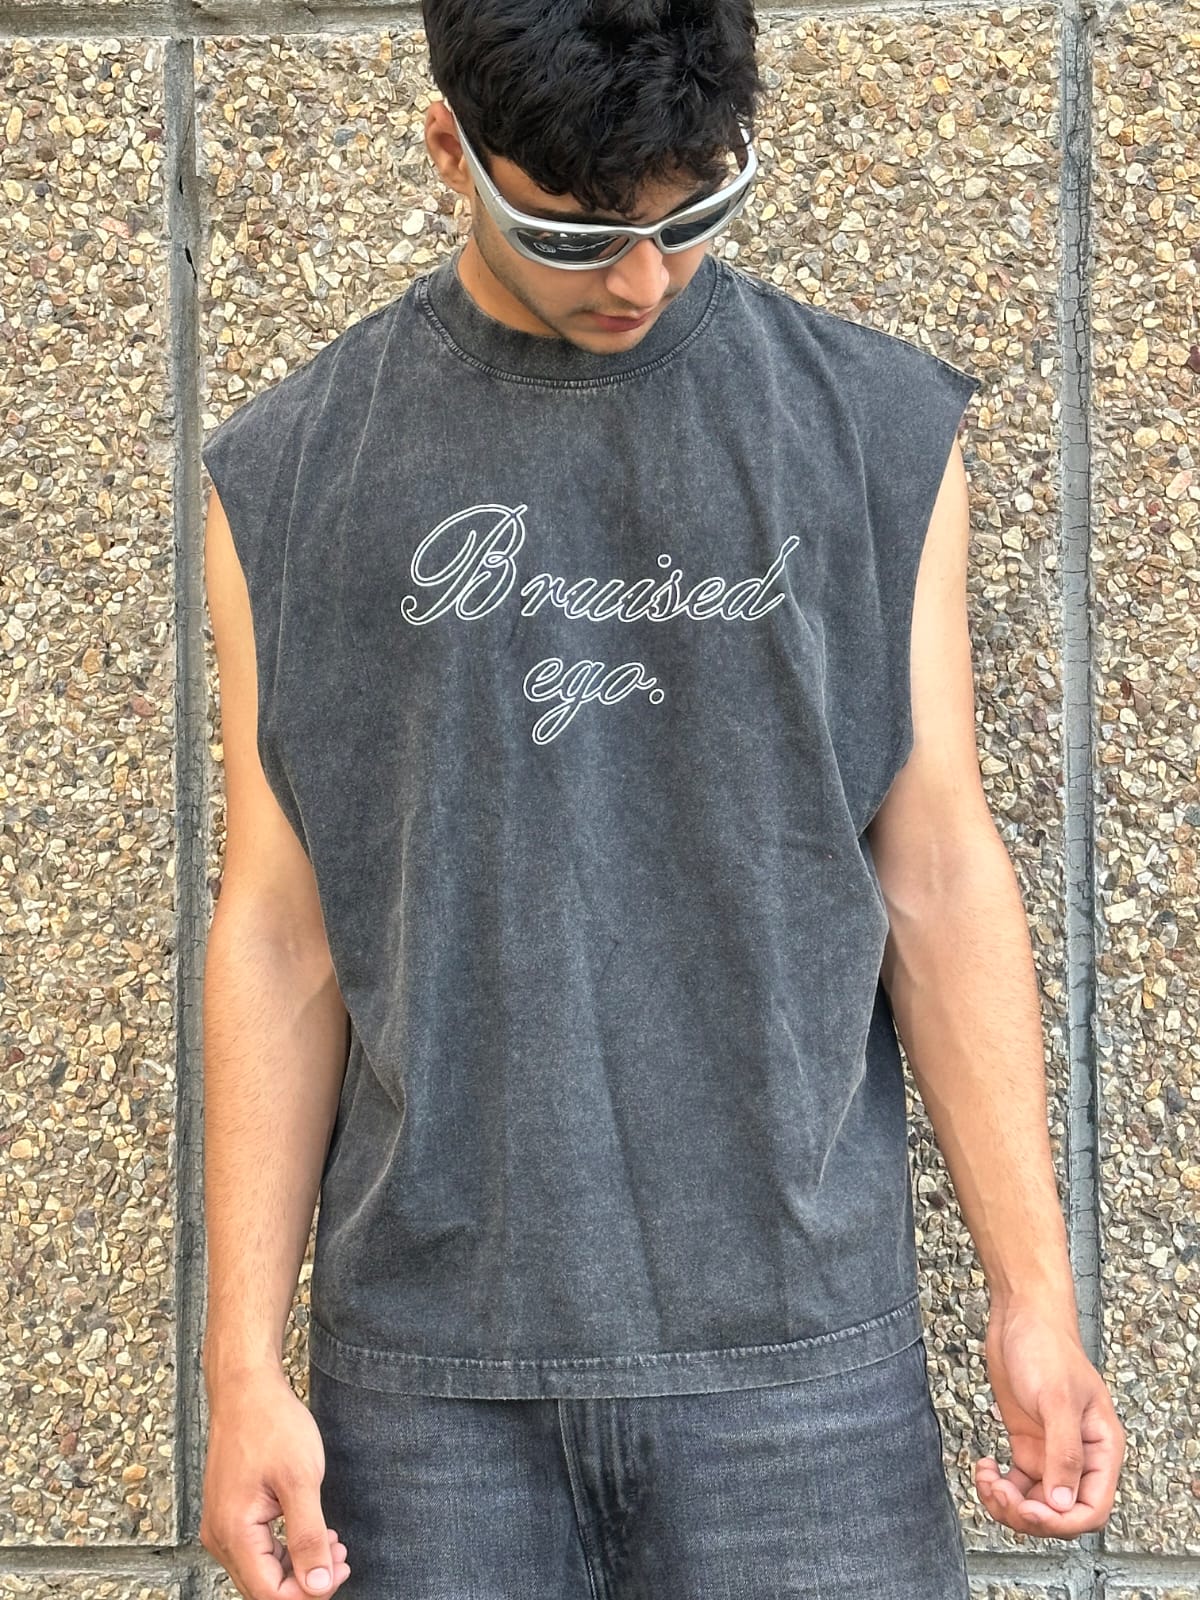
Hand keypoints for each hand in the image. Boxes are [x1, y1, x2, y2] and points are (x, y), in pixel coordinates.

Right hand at [200, 1364, 351, 1597]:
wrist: (247, 1389)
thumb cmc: (271, 1424)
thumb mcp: (301, 1479)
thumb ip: (308, 1536)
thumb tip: (317, 1585)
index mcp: (234, 1533)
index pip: (271, 1594)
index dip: (309, 1591)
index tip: (341, 1566)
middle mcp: (221, 1537)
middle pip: (264, 1589)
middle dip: (306, 1580)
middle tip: (341, 1555)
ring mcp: (222, 1526)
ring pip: (262, 1572)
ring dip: (298, 1566)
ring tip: (332, 1541)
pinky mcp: (229, 1515)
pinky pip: (257, 1551)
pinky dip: (286, 1550)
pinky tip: (312, 1532)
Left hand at [973, 1299, 1125, 1538]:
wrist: (1021, 1316)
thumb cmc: (1046, 1347)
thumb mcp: (1056, 1398)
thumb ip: (1063, 1451)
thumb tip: (1061, 1503)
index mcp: (1101, 1449)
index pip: (1092, 1508)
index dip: (1061, 1520)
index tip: (1029, 1509)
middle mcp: (1079, 1456)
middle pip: (1060, 1513)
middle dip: (1028, 1514)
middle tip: (1000, 1494)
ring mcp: (1051, 1452)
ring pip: (1035, 1504)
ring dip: (1008, 1504)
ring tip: (986, 1480)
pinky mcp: (1026, 1443)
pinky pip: (1016, 1484)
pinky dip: (998, 1487)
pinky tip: (983, 1468)